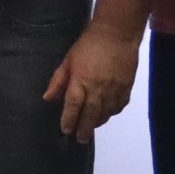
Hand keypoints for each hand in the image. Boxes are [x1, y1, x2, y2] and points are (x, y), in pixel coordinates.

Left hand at [43, 26, 139, 141]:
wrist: (117, 33)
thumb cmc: (88, 44)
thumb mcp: (68, 60)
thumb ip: (58, 80)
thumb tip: (47, 98)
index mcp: (81, 80)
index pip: (73, 106)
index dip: (68, 120)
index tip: (65, 130)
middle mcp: (98, 88)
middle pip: (90, 114)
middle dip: (84, 129)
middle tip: (80, 139)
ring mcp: (114, 88)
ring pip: (106, 113)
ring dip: (98, 122)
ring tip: (91, 128)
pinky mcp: (127, 86)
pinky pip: (120, 105)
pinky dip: (112, 112)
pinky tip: (107, 114)